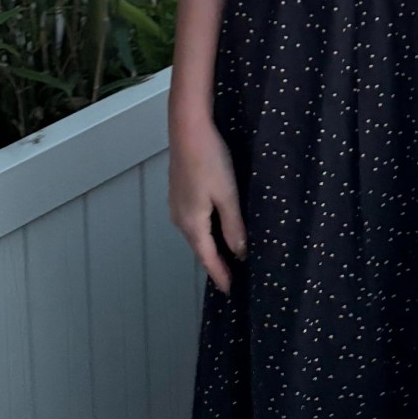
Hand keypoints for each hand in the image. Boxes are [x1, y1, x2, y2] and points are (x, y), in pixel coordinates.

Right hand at [169, 110, 246, 294]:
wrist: (188, 128)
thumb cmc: (210, 159)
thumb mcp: (228, 194)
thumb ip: (234, 226)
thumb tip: (239, 253)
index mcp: (192, 223)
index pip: (207, 258)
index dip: (220, 274)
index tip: (230, 291)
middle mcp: (180, 218)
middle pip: (200, 248)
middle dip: (215, 262)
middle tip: (232, 276)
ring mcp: (177, 204)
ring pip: (197, 232)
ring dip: (211, 245)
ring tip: (227, 254)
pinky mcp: (180, 191)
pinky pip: (194, 219)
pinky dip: (206, 228)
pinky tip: (217, 225)